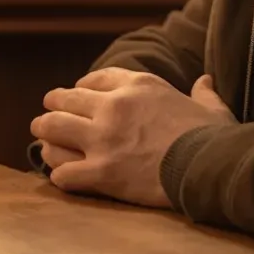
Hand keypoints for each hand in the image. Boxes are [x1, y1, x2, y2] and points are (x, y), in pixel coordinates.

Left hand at [30, 68, 235, 207]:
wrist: (207, 166)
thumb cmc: (211, 135)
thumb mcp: (210, 106)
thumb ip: (203, 92)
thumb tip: (206, 80)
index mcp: (139, 85)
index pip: (96, 78)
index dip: (82, 86)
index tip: (77, 93)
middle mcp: (114, 106)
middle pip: (65, 100)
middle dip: (52, 106)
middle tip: (45, 115)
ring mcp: (103, 139)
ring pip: (54, 131)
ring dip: (46, 137)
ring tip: (42, 142)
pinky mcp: (100, 172)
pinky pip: (63, 172)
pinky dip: (60, 174)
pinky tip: (62, 176)